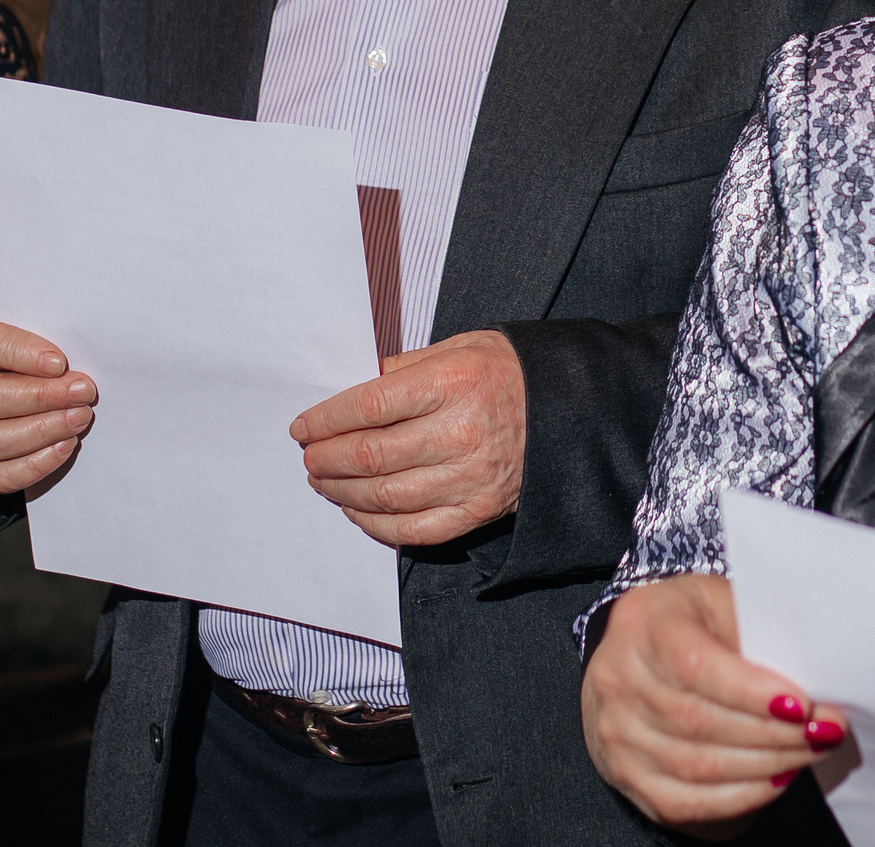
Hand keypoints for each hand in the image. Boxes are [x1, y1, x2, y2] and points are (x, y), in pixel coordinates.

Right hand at [0, 296, 95, 496]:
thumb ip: (28, 320)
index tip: (60, 361)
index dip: (17, 352)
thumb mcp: (4, 308)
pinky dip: (31, 466)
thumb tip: (74, 345)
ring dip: (40, 432)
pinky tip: (64, 446)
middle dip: (39, 398)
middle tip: (83, 391)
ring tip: (79, 417)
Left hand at [290, 330, 525, 546]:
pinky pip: (417, 529)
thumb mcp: (458, 346)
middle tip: (309, 458)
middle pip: (373, 455)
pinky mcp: (480, 509)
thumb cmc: (509, 371)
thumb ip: (403, 367)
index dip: (327, 420)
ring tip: (323, 482)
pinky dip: (378, 525)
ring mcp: (472, 476)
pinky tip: (357, 511)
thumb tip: (353, 387)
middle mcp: (461, 431)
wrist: (572, 407)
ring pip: (388, 496)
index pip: (370, 406)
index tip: (303, 427)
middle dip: (328, 460)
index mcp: (452, 381)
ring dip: (344, 493)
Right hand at [581, 573, 845, 829]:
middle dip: (774, 734)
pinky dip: (740, 796)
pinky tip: (776, 778)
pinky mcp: (625, 774)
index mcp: (643, 621)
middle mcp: (617, 676)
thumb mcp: (725, 604)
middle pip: (698, 721)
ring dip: (766, 766)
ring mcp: (616, 731)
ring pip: (697, 766)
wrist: (641, 653)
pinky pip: (686, 800)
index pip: (694, 665)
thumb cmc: (696, 624)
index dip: (751, 692)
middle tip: (825, 732)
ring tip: (808, 752)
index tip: (804, 705)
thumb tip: (818, 679)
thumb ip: (760, 636)